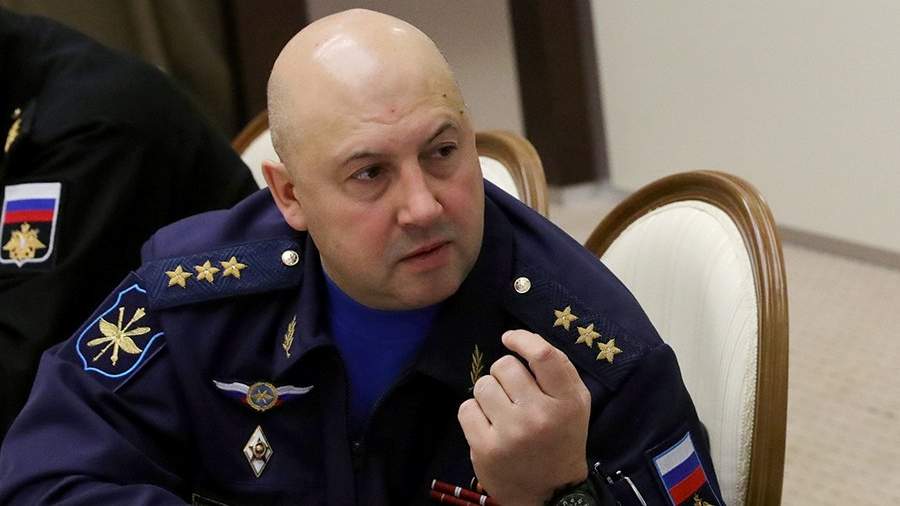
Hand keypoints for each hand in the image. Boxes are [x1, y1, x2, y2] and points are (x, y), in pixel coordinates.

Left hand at [458, 330, 591, 505]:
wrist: (550, 492)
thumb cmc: (561, 437)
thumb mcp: (575, 403)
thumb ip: (557, 368)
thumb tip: (521, 338)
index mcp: (567, 402)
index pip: (543, 355)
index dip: (522, 339)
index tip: (509, 338)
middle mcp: (540, 416)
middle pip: (505, 366)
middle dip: (504, 375)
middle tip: (513, 395)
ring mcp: (511, 433)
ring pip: (482, 385)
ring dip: (488, 394)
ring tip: (502, 413)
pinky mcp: (486, 448)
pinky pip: (466, 408)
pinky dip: (474, 414)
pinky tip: (489, 427)